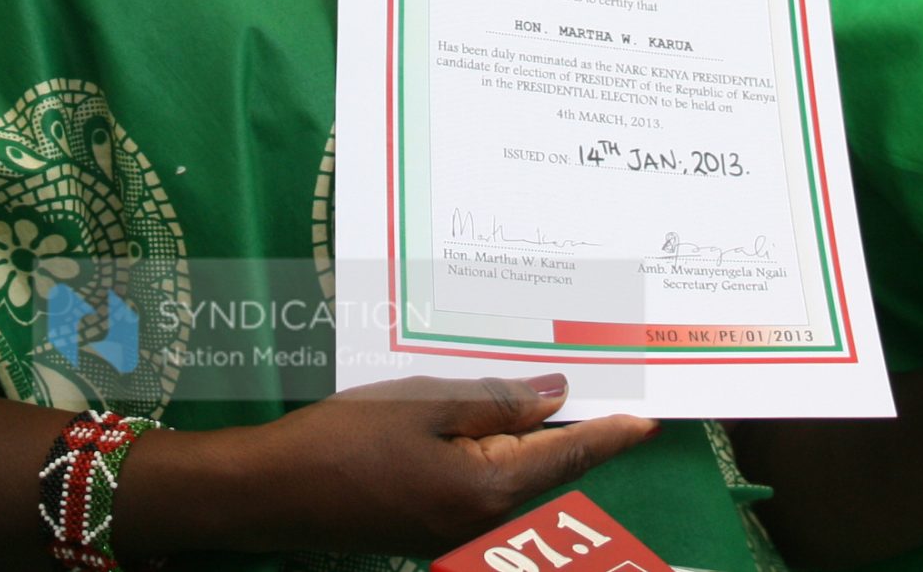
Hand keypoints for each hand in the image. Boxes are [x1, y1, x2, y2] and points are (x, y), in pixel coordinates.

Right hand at [250, 373, 656, 554]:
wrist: (275, 492)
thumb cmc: (345, 440)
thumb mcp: (424, 403)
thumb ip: (496, 402)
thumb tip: (555, 398)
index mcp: (490, 489)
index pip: (567, 458)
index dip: (609, 434)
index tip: (648, 419)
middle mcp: (484, 522)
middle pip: (545, 472)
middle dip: (572, 434)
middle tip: (601, 390)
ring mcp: (457, 533)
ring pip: (515, 480)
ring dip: (533, 443)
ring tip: (550, 397)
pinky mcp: (432, 530)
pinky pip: (484, 488)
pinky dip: (498, 456)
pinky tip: (492, 422)